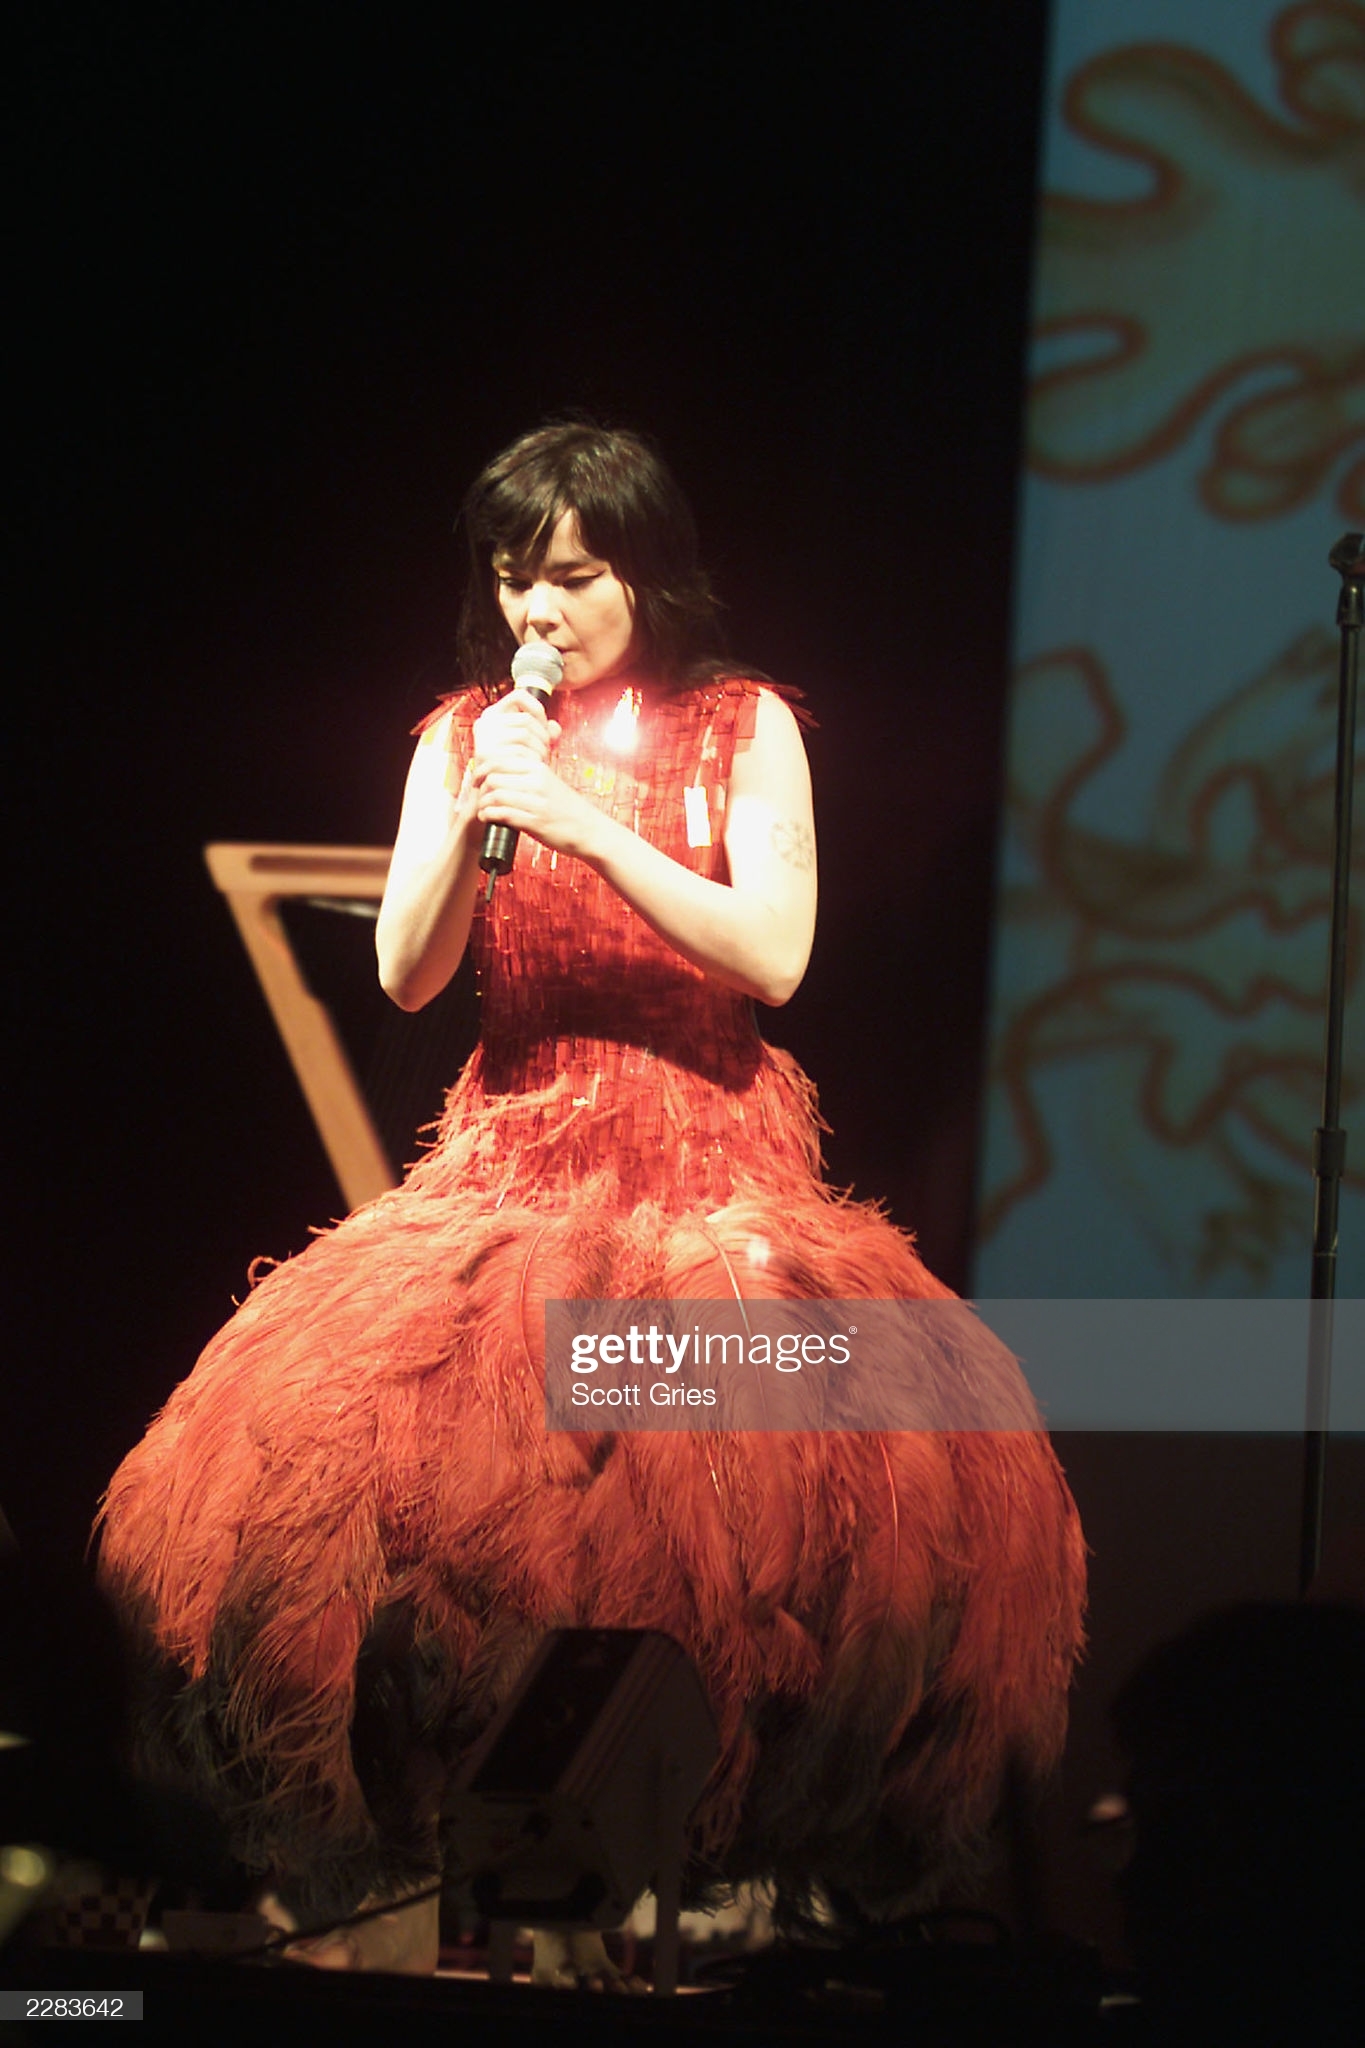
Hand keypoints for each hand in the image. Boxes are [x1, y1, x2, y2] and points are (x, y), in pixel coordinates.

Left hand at [470, 689, 597, 857]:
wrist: (589, 830)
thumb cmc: (567, 808)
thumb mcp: (549, 781)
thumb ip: (529, 773)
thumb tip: (500, 769)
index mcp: (539, 768)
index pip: (499, 759)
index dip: (481, 768)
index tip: (476, 778)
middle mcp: (537, 782)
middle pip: (493, 776)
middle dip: (479, 787)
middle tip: (477, 795)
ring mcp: (536, 802)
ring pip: (495, 795)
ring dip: (482, 803)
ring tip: (482, 809)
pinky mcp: (534, 823)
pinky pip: (502, 814)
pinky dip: (489, 816)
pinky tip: (488, 818)